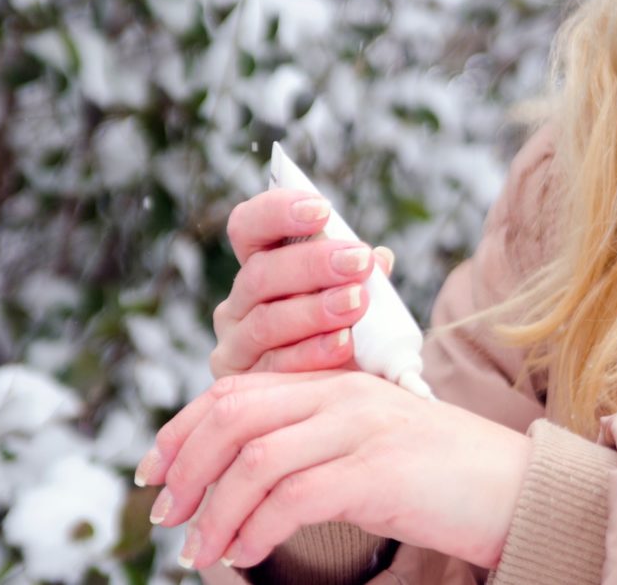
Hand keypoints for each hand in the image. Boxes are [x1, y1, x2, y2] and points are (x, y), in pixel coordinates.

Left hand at [135, 371, 531, 570]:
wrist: (514, 487)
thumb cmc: (436, 474)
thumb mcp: (364, 443)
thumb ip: (310, 442)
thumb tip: (238, 477)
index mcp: (334, 382)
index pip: (235, 389)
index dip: (182, 428)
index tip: (154, 470)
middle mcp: (342, 395)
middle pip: (234, 416)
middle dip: (186, 467)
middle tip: (166, 515)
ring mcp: (362, 428)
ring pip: (256, 460)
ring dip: (215, 512)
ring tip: (199, 551)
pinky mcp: (379, 471)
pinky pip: (294, 497)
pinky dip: (255, 529)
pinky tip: (244, 554)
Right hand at [212, 189, 393, 376]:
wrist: (338, 406)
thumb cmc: (345, 341)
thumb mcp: (357, 305)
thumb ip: (364, 280)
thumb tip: (381, 257)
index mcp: (260, 268)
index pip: (248, 227)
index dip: (277, 212)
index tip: (322, 209)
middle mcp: (238, 303)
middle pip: (260, 273)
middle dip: (312, 264)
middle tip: (358, 260)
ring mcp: (235, 345)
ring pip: (266, 320)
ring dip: (315, 309)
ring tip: (357, 301)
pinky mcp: (242, 385)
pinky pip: (275, 366)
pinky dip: (312, 353)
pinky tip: (344, 343)